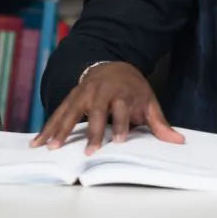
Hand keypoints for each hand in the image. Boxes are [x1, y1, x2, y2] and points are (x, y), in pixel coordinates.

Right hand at [30, 61, 183, 154]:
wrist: (113, 65)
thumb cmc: (133, 89)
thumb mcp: (149, 102)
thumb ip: (160, 124)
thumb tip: (179, 141)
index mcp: (123, 93)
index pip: (123, 109)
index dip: (121, 124)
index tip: (119, 140)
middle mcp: (102, 92)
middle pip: (97, 112)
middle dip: (92, 131)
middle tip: (88, 152)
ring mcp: (84, 94)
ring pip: (71, 112)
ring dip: (61, 129)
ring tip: (52, 148)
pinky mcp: (70, 97)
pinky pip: (57, 112)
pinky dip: (47, 127)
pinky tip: (37, 142)